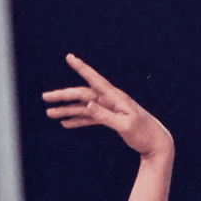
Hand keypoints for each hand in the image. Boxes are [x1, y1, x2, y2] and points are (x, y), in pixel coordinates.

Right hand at [43, 54, 172, 158]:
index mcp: (115, 98)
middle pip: (82, 95)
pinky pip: (90, 118)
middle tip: (45, 97)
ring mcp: (110, 109)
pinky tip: (65, 123)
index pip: (94, 80)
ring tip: (49, 113)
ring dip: (66, 110)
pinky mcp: (110, 119)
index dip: (81, 68)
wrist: (156, 143)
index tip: (69, 57)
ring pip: (84, 107)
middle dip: (63, 96)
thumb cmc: (143, 134)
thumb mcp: (125, 126)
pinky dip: (78, 120)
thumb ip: (106, 115)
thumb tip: (88, 105)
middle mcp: (111, 100)